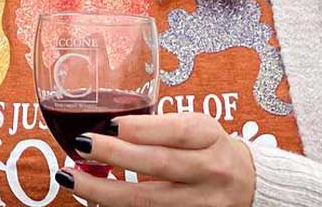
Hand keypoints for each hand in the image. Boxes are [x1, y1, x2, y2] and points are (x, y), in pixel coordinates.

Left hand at [56, 112, 255, 206]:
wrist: (249, 184)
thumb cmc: (208, 147)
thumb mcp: (195, 125)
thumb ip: (158, 125)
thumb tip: (104, 125)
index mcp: (209, 137)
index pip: (176, 131)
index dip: (140, 128)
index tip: (108, 123)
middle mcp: (211, 171)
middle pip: (159, 165)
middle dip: (115, 156)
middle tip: (81, 145)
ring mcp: (204, 204)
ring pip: (149, 201)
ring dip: (105, 191)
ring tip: (73, 179)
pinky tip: (93, 200)